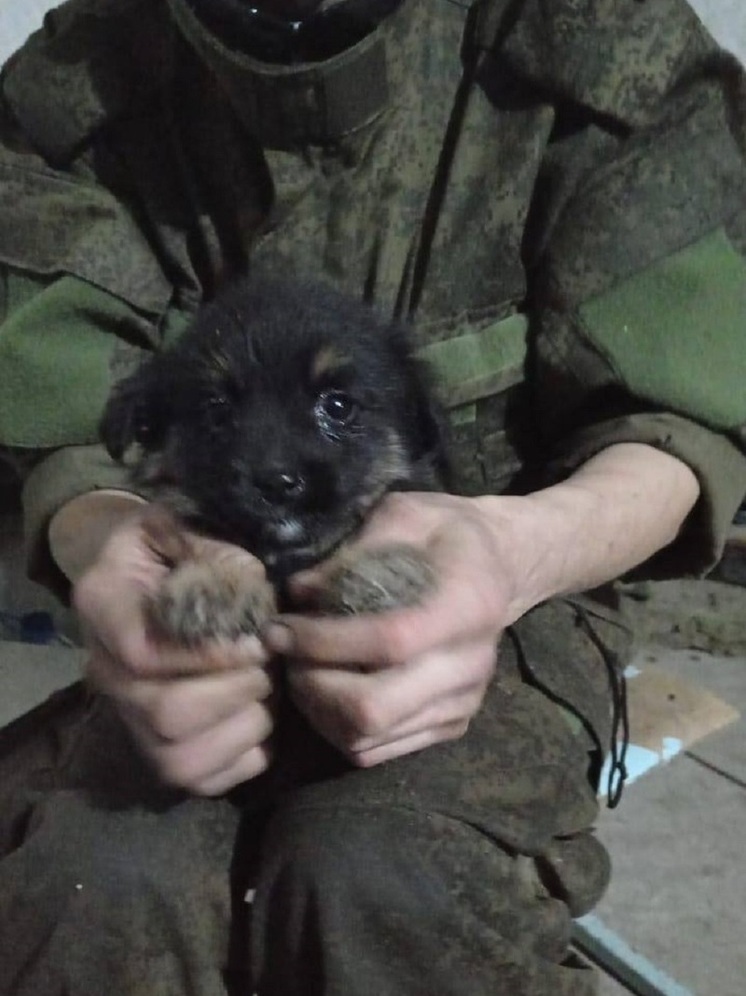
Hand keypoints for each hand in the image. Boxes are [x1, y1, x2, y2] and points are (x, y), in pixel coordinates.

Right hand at [74, 508, 275, 794]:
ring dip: (248, 721)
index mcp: (101, 604)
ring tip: (268, 687)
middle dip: (237, 688)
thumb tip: (249, 591)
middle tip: (269, 661)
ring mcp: (128, 721)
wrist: (154, 581)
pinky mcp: (161, 756)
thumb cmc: (177, 549)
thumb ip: (210, 549)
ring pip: (184, 756)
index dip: (208, 655)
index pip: (142, 653)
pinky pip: (206, 780)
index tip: (257, 639)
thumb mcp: (183, 525)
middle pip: (166, 713)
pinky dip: (248, 754)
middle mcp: (102, 672)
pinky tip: (260, 715)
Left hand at [263, 492, 508, 766]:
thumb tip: (299, 592)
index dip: (324, 641)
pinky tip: (325, 690)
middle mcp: (470, 665)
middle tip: (287, 654)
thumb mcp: (405, 515)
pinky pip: (377, 751)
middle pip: (374, 708)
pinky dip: (335, 728)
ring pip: (368, 737)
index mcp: (467, 606)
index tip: (281, 628)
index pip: (389, 641)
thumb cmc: (448, 534)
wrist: (502, 566)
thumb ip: (354, 553)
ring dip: (316, 709)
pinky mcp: (449, 726)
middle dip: (312, 685)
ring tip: (301, 670)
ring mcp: (462, 704)